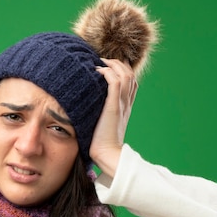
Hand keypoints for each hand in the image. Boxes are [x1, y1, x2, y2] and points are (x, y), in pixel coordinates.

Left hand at [89, 58, 137, 177]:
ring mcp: (121, 104)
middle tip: (102, 61)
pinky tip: (97, 71)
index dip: (122, 70)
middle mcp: (125, 103)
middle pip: (131, 74)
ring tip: (100, 62)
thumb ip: (99, 115)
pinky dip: (108, 72)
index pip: (131, 82)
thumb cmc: (100, 143)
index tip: (107, 66)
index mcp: (125, 107)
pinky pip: (116, 82)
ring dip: (113, 64)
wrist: (107, 154)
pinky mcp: (113, 107)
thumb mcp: (101, 125)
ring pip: (126, 74)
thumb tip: (85, 109)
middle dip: (117, 63)